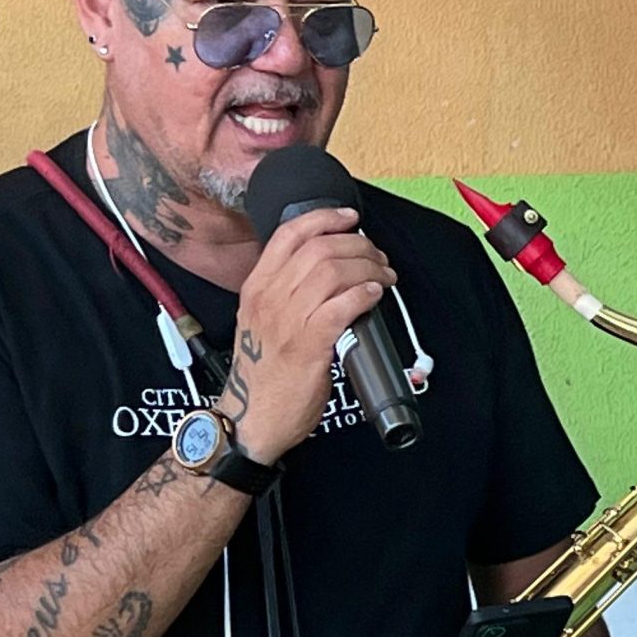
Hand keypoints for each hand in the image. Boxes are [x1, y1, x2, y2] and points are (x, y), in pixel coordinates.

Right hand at [227, 205, 396, 459]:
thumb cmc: (265, 372)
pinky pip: (341, 306)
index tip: (351, 218)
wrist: (252, 418)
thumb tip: (329, 272)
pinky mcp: (308, 345)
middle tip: (379, 258)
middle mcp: (268, 297)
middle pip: (319, 248)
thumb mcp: (263, 321)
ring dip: (368, 268)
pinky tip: (375, 295)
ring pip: (333, 272)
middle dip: (358, 246)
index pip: (289, 235)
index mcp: (256, 287)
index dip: (324, 218)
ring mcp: (287, 320)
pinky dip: (364, 294)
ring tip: (385, 277)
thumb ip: (286, 293)